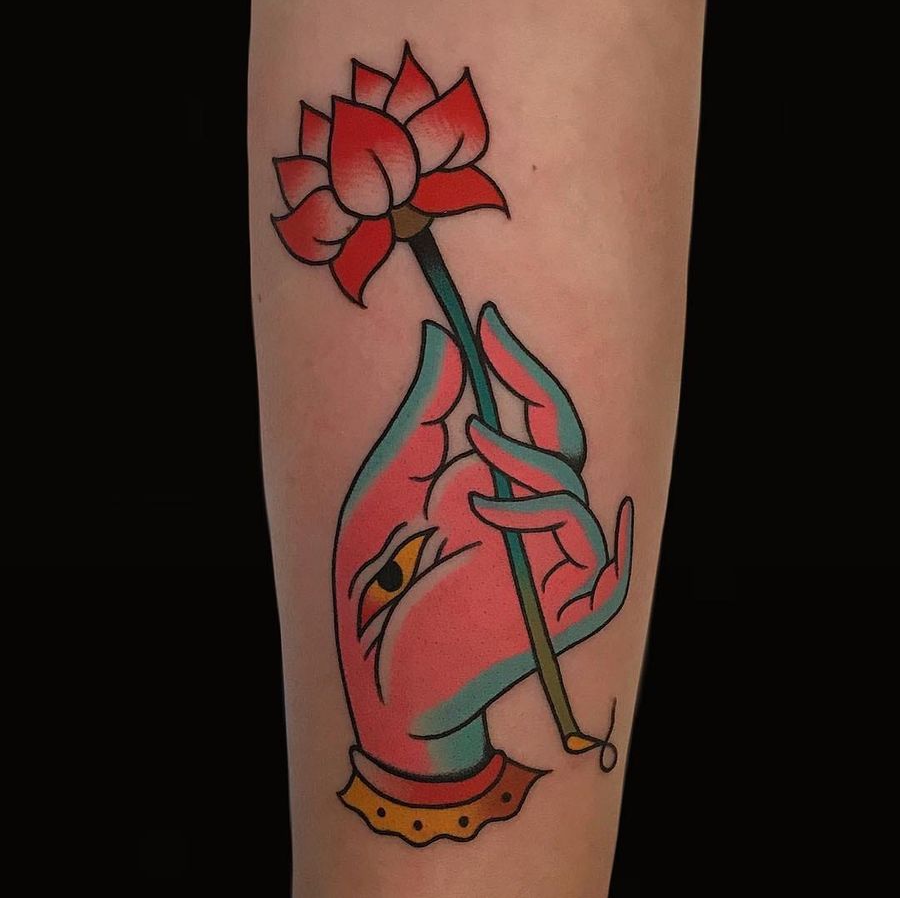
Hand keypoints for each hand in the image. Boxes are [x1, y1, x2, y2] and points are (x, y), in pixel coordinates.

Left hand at [333, 304, 632, 778]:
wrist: (379, 676)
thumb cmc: (374, 578)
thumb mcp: (392, 481)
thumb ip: (425, 414)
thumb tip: (442, 336)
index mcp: (489, 482)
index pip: (526, 411)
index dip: (514, 364)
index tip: (485, 318)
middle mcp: (525, 514)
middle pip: (561, 438)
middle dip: (533, 390)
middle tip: (492, 348)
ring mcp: (549, 560)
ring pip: (575, 493)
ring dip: (531, 468)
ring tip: (472, 461)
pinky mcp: (566, 608)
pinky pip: (596, 560)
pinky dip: (562, 529)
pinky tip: (524, 505)